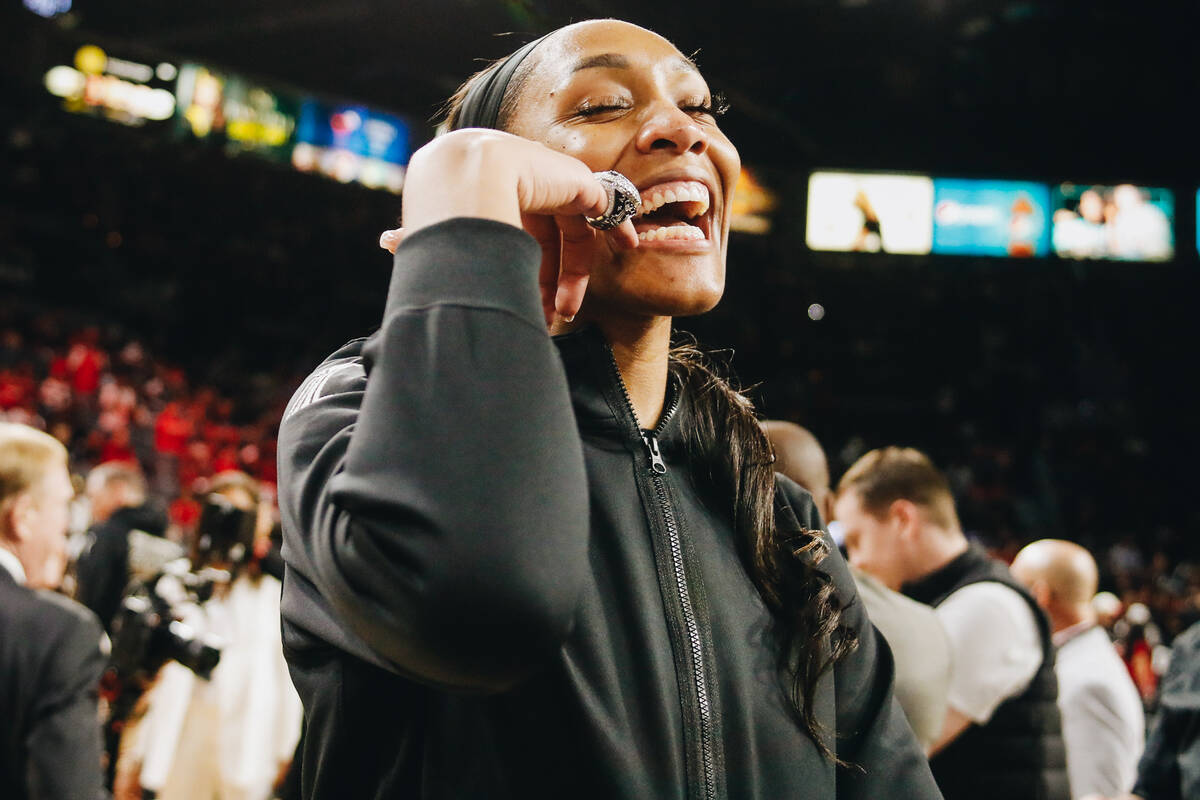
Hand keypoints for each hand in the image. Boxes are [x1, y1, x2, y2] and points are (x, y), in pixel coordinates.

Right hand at [383, 129, 637, 322]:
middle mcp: (516, 178)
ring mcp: (545, 176)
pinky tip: (625, 250)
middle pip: (545, 232)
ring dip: (574, 272)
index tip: (538, 306)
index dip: (531, 268)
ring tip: (565, 310)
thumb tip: (386, 240)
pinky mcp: (573, 178)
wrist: (460, 183)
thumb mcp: (437, 231)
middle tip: (552, 315)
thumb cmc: (441, 212)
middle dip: (550, 279)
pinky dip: (616, 228)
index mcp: (484, 186)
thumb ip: (418, 236)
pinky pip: (602, 205)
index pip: (516, 228)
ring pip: (571, 227)